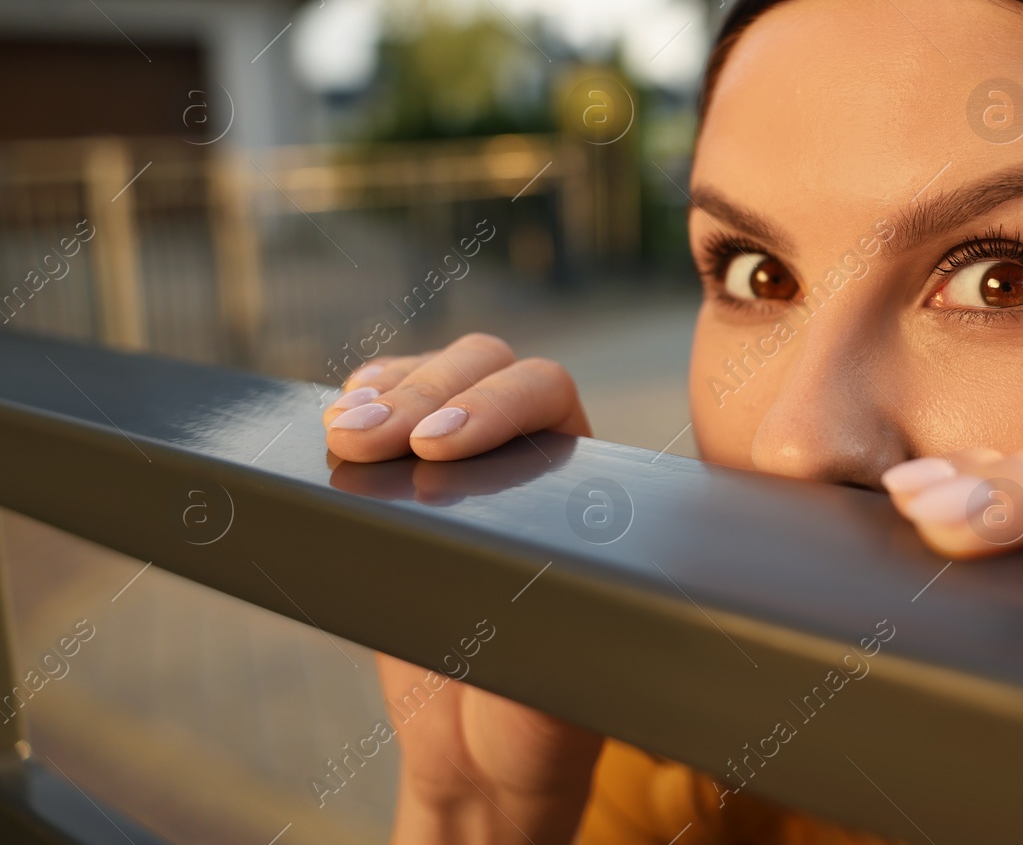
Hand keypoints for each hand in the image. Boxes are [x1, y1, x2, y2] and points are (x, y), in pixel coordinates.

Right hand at [324, 334, 601, 842]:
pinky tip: (340, 413)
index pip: (545, 394)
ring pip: (437, 375)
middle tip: (363, 439)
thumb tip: (548, 550)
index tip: (436, 451)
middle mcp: (536, 453)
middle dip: (420, 393)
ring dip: (385, 391)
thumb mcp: (561, 664)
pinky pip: (395, 405)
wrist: (486, 751)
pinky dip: (366, 398)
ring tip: (341, 432)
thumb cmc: (541, 711)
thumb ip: (558, 607)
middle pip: (484, 368)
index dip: (491, 406)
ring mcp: (473, 458)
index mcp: (587, 482)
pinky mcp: (414, 479)